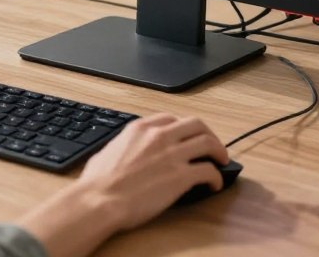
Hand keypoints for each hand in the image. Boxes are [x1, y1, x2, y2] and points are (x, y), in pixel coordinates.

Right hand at [78, 113, 228, 230]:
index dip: (182, 127)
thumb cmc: (97, 182)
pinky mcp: (181, 176)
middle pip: (195, 124)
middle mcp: (159, 136)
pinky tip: (215, 185)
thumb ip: (121, 147)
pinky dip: (216, 177)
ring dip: (219, 150)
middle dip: (207, 133)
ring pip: (208, 142)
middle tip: (211, 145)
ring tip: (222, 160)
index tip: (186, 135)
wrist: (100, 199)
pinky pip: (208, 171)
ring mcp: (172, 155)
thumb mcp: (107, 152)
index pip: (170, 118)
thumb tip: (121, 153)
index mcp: (140, 128)